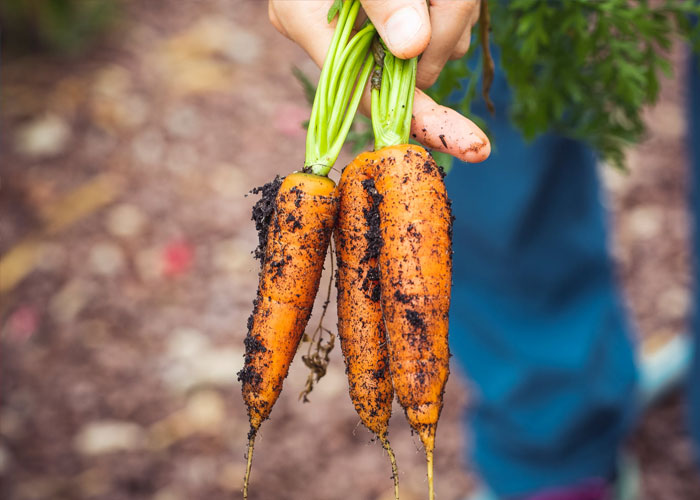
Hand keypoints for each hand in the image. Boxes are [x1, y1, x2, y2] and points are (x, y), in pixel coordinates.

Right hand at [269, 0, 489, 162]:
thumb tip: (412, 47)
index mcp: (309, 23)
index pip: (370, 95)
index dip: (422, 120)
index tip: (470, 145)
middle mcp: (337, 33)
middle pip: (414, 68)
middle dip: (447, 30)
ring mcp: (368, 25)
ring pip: (437, 44)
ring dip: (455, 9)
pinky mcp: (396, 14)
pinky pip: (442, 23)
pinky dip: (454, 4)